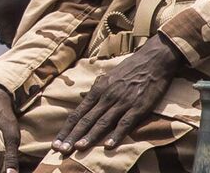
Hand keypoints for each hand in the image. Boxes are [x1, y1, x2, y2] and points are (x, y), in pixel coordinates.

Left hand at [55, 36, 180, 152]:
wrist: (153, 60)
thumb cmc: (130, 68)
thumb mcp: (108, 77)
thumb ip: (96, 90)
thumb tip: (84, 100)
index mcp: (98, 90)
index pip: (78, 113)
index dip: (66, 129)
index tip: (56, 143)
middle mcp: (106, 97)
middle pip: (86, 120)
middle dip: (72, 136)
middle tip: (60, 150)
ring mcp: (122, 102)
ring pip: (102, 122)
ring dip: (89, 137)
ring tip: (78, 149)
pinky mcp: (138, 107)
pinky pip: (125, 123)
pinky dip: (116, 134)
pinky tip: (108, 145)